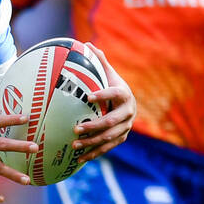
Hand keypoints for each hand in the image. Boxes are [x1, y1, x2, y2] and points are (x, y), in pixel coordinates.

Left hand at [73, 43, 134, 162]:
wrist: (127, 103)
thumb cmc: (112, 86)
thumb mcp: (107, 74)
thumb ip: (99, 61)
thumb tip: (86, 44)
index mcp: (124, 94)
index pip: (115, 94)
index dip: (103, 95)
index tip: (88, 97)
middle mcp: (129, 112)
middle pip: (111, 121)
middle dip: (94, 126)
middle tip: (75, 129)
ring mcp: (126, 127)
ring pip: (109, 137)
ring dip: (92, 142)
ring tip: (74, 144)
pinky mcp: (122, 138)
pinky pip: (108, 148)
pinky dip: (95, 153)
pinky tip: (80, 158)